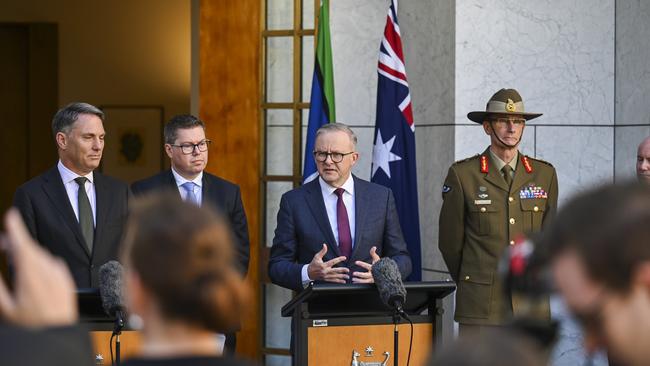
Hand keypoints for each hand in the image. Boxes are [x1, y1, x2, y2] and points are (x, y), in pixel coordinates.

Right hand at [0, 209, 77, 326]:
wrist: (59, 330)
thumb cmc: (32, 322)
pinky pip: (51, 263)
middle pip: (30, 248)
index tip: (12, 216)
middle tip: (2, 242)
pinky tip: (31, 271)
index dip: (17, 229)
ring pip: (40, 255)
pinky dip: (40, 262)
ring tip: (13, 257)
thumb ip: (0, 286)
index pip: (24, 246)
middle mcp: (48, 271)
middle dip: (16, 242)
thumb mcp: (7, 307)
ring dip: (27, 253)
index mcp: (32, 276)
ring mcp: (59, 273)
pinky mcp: (66, 277)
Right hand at [307, 244, 348, 283]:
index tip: (344, 257)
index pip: (333, 261)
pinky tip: (343, 281)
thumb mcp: (316, 257)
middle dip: (342, 270)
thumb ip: (322, 251)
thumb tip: (325, 245)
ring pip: (335, 276)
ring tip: (347, 276)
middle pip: (335, 270)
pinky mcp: (326, 279)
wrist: (308, 273)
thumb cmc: (313, 264)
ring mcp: (326, 276)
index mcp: (323, 265)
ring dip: (342, 276)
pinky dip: (339, 281)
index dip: (339, 259)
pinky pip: (333, 281)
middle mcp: (325, 271)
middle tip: (348, 270)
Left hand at [352, 246, 380, 282]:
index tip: (356, 262)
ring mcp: (373, 279)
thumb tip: (374, 247)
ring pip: (365, 281)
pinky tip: (355, 282)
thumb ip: (373, 253)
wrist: (386, 272)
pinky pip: (365, 283)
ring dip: (359, 280)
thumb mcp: (377, 258)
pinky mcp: (372, 282)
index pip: (367, 266)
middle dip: (360, 274)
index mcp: (374, 268)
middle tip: (353, 273)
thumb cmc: (380, 264)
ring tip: (353, 279)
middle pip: (366, 275)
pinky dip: (360, 283)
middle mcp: (374, 274)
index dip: (361, 264)